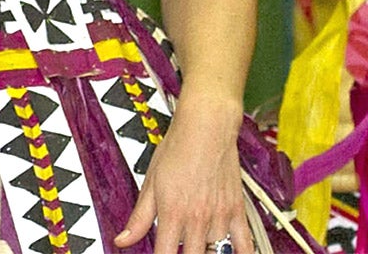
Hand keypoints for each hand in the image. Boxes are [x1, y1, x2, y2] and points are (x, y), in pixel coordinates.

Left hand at [115, 93, 253, 253]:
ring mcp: (219, 216)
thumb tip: (122, 240)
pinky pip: (245, 245)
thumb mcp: (151, 181)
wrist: (206, 126)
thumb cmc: (178, 148)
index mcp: (172, 212)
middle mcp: (197, 218)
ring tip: (198, 244)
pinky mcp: (237, 211)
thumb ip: (139, 217)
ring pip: (215, 252)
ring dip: (205, 250)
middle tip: (179, 246)